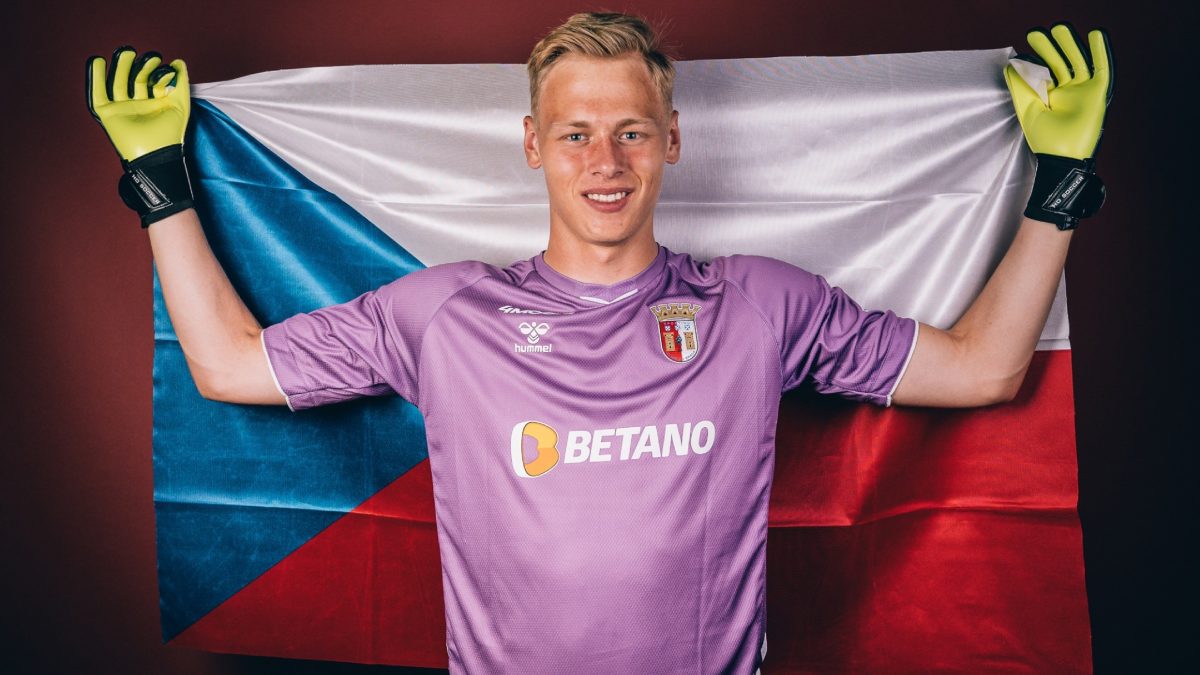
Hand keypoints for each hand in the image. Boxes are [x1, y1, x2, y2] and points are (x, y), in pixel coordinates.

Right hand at [87, 46, 189, 161]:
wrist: (155, 152)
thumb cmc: (170, 132)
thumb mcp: (180, 103)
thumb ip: (181, 82)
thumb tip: (178, 62)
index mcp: (155, 103)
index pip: (151, 80)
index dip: (155, 70)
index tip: (159, 62)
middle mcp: (138, 105)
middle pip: (133, 79)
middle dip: (136, 66)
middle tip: (138, 53)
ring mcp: (122, 109)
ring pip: (117, 83)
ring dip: (119, 68)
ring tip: (123, 52)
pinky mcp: (108, 114)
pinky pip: (98, 93)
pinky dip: (95, 78)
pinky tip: (98, 62)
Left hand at [1003, 23, 1112, 159]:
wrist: (1062, 157)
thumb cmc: (1044, 139)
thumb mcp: (1027, 109)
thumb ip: (1020, 87)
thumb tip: (1010, 65)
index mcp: (1050, 96)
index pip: (1045, 70)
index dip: (1037, 56)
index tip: (1027, 42)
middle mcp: (1067, 92)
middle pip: (1060, 62)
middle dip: (1050, 47)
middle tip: (1037, 33)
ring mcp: (1083, 92)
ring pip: (1078, 62)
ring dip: (1070, 45)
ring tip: (1060, 28)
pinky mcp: (1097, 94)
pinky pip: (1101, 70)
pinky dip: (1100, 53)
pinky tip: (1096, 36)